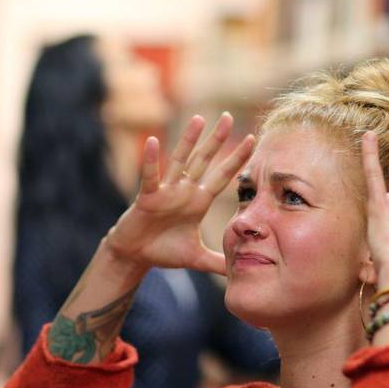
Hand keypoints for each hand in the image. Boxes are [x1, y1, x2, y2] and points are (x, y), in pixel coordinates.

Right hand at [104, 112, 254, 274]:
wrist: (136, 256)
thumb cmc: (164, 252)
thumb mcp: (197, 258)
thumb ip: (218, 262)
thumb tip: (239, 271)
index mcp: (198, 201)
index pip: (222, 177)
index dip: (236, 160)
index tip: (253, 141)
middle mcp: (185, 191)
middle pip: (204, 160)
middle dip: (216, 140)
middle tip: (228, 116)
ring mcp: (166, 192)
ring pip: (180, 161)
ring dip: (188, 140)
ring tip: (198, 119)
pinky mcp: (148, 197)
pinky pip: (151, 177)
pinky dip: (151, 160)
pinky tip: (153, 142)